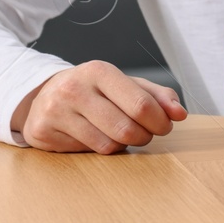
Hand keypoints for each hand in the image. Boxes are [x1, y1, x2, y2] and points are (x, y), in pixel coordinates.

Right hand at [10, 60, 186, 152]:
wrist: (44, 94)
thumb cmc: (95, 90)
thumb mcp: (126, 84)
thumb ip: (158, 96)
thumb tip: (179, 114)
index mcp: (99, 71)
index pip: (140, 104)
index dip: (160, 122)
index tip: (165, 126)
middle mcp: (74, 89)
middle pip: (126, 129)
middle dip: (144, 136)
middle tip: (146, 134)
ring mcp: (55, 111)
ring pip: (108, 144)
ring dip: (124, 145)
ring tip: (122, 134)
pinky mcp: (43, 132)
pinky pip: (88, 151)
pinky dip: (102, 149)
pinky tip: (98, 136)